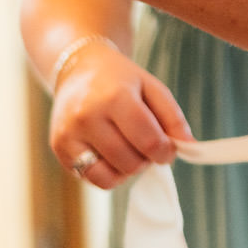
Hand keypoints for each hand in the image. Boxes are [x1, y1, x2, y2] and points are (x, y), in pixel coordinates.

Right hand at [49, 43, 191, 189]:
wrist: (80, 69)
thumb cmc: (122, 80)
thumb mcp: (153, 88)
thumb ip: (174, 117)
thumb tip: (189, 147)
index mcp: (115, 98)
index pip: (148, 140)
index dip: (166, 152)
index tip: (169, 150)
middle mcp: (87, 117)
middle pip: (130, 161)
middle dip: (147, 160)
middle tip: (148, 146)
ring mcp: (68, 134)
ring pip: (110, 176)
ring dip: (129, 170)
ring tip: (131, 149)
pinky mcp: (59, 148)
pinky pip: (91, 178)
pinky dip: (109, 174)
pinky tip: (114, 155)